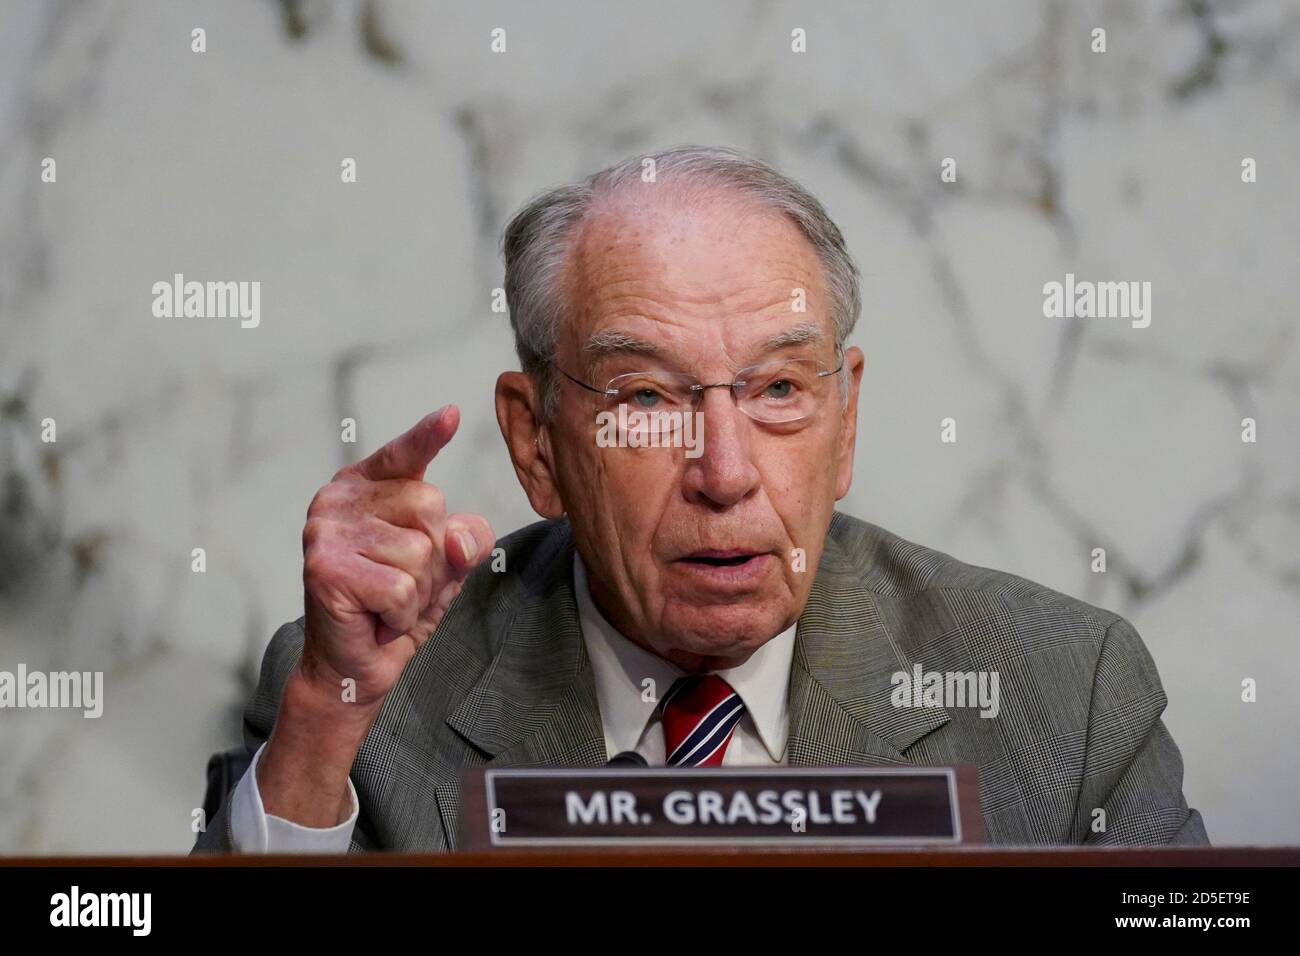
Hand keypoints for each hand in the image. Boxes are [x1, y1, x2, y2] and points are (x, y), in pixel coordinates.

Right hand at [297, 405, 493, 708]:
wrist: (355, 665)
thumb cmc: (395, 607)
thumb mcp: (445, 566)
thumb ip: (465, 541)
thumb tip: (456, 540)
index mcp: (365, 487)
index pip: (404, 455)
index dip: (428, 436)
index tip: (452, 414)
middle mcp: (339, 499)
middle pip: (430, 508)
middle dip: (433, 559)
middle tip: (401, 584)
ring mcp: (327, 530)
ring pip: (418, 554)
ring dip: (417, 593)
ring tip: (386, 603)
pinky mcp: (325, 567)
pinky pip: (400, 588)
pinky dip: (400, 614)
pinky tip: (376, 618)